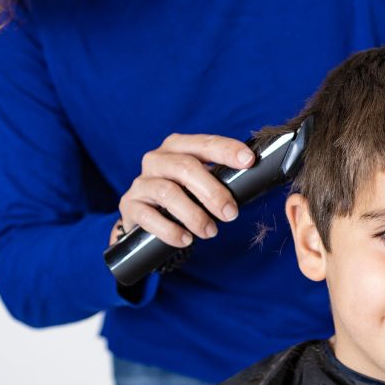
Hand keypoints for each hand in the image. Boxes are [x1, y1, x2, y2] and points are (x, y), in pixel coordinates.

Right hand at [112, 133, 254, 246]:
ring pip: (168, 193)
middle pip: (186, 168)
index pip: (204, 143)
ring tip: (210, 232)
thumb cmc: (182, 197)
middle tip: (231, 214)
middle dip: (213, 192)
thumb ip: (221, 179)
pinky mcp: (129, 206)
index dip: (226, 150)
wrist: (146, 220)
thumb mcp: (200, 183)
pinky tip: (186, 240)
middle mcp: (156, 159)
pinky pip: (149, 217)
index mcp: (178, 147)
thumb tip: (254, 181)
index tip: (248, 161)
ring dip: (194, 215)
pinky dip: (170, 230)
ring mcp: (141, 182)